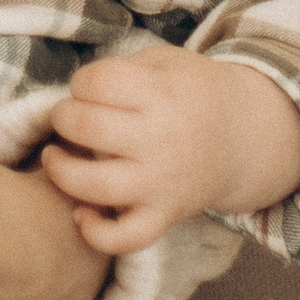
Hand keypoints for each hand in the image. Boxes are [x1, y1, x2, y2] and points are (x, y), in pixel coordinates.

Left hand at [41, 44, 299, 252]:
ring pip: (94, 185)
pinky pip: (126, 237)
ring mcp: (163, 182)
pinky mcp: (166, 215)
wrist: (244, 138)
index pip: (96, 82)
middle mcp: (163, 139)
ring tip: (56, 157)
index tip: (88, 89)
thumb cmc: (190, 93)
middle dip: (62, 118)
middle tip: (68, 118)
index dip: (80, 82)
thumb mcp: (165, 62)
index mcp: (162, 93)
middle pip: (86, 127)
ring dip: (60, 171)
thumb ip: (120, 70)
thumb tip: (72, 96)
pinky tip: (81, 214)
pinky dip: (96, 233)